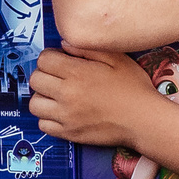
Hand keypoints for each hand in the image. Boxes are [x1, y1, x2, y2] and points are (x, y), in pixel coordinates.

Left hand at [29, 46, 160, 147]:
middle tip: (58, 77)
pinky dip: (48, 118)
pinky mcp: (69, 133)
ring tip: (57, 96)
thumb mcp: (117, 58)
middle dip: (44, 74)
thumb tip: (64, 44)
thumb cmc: (134, 88)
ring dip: (43, 97)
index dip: (51, 57)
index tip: (61, 60)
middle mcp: (67, 94)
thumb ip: (88, 48)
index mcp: (77, 73)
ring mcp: (66, 116)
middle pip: (35, 80)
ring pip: (34, 104)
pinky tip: (62, 113)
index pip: (43, 59)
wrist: (144, 120)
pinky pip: (43, 125)